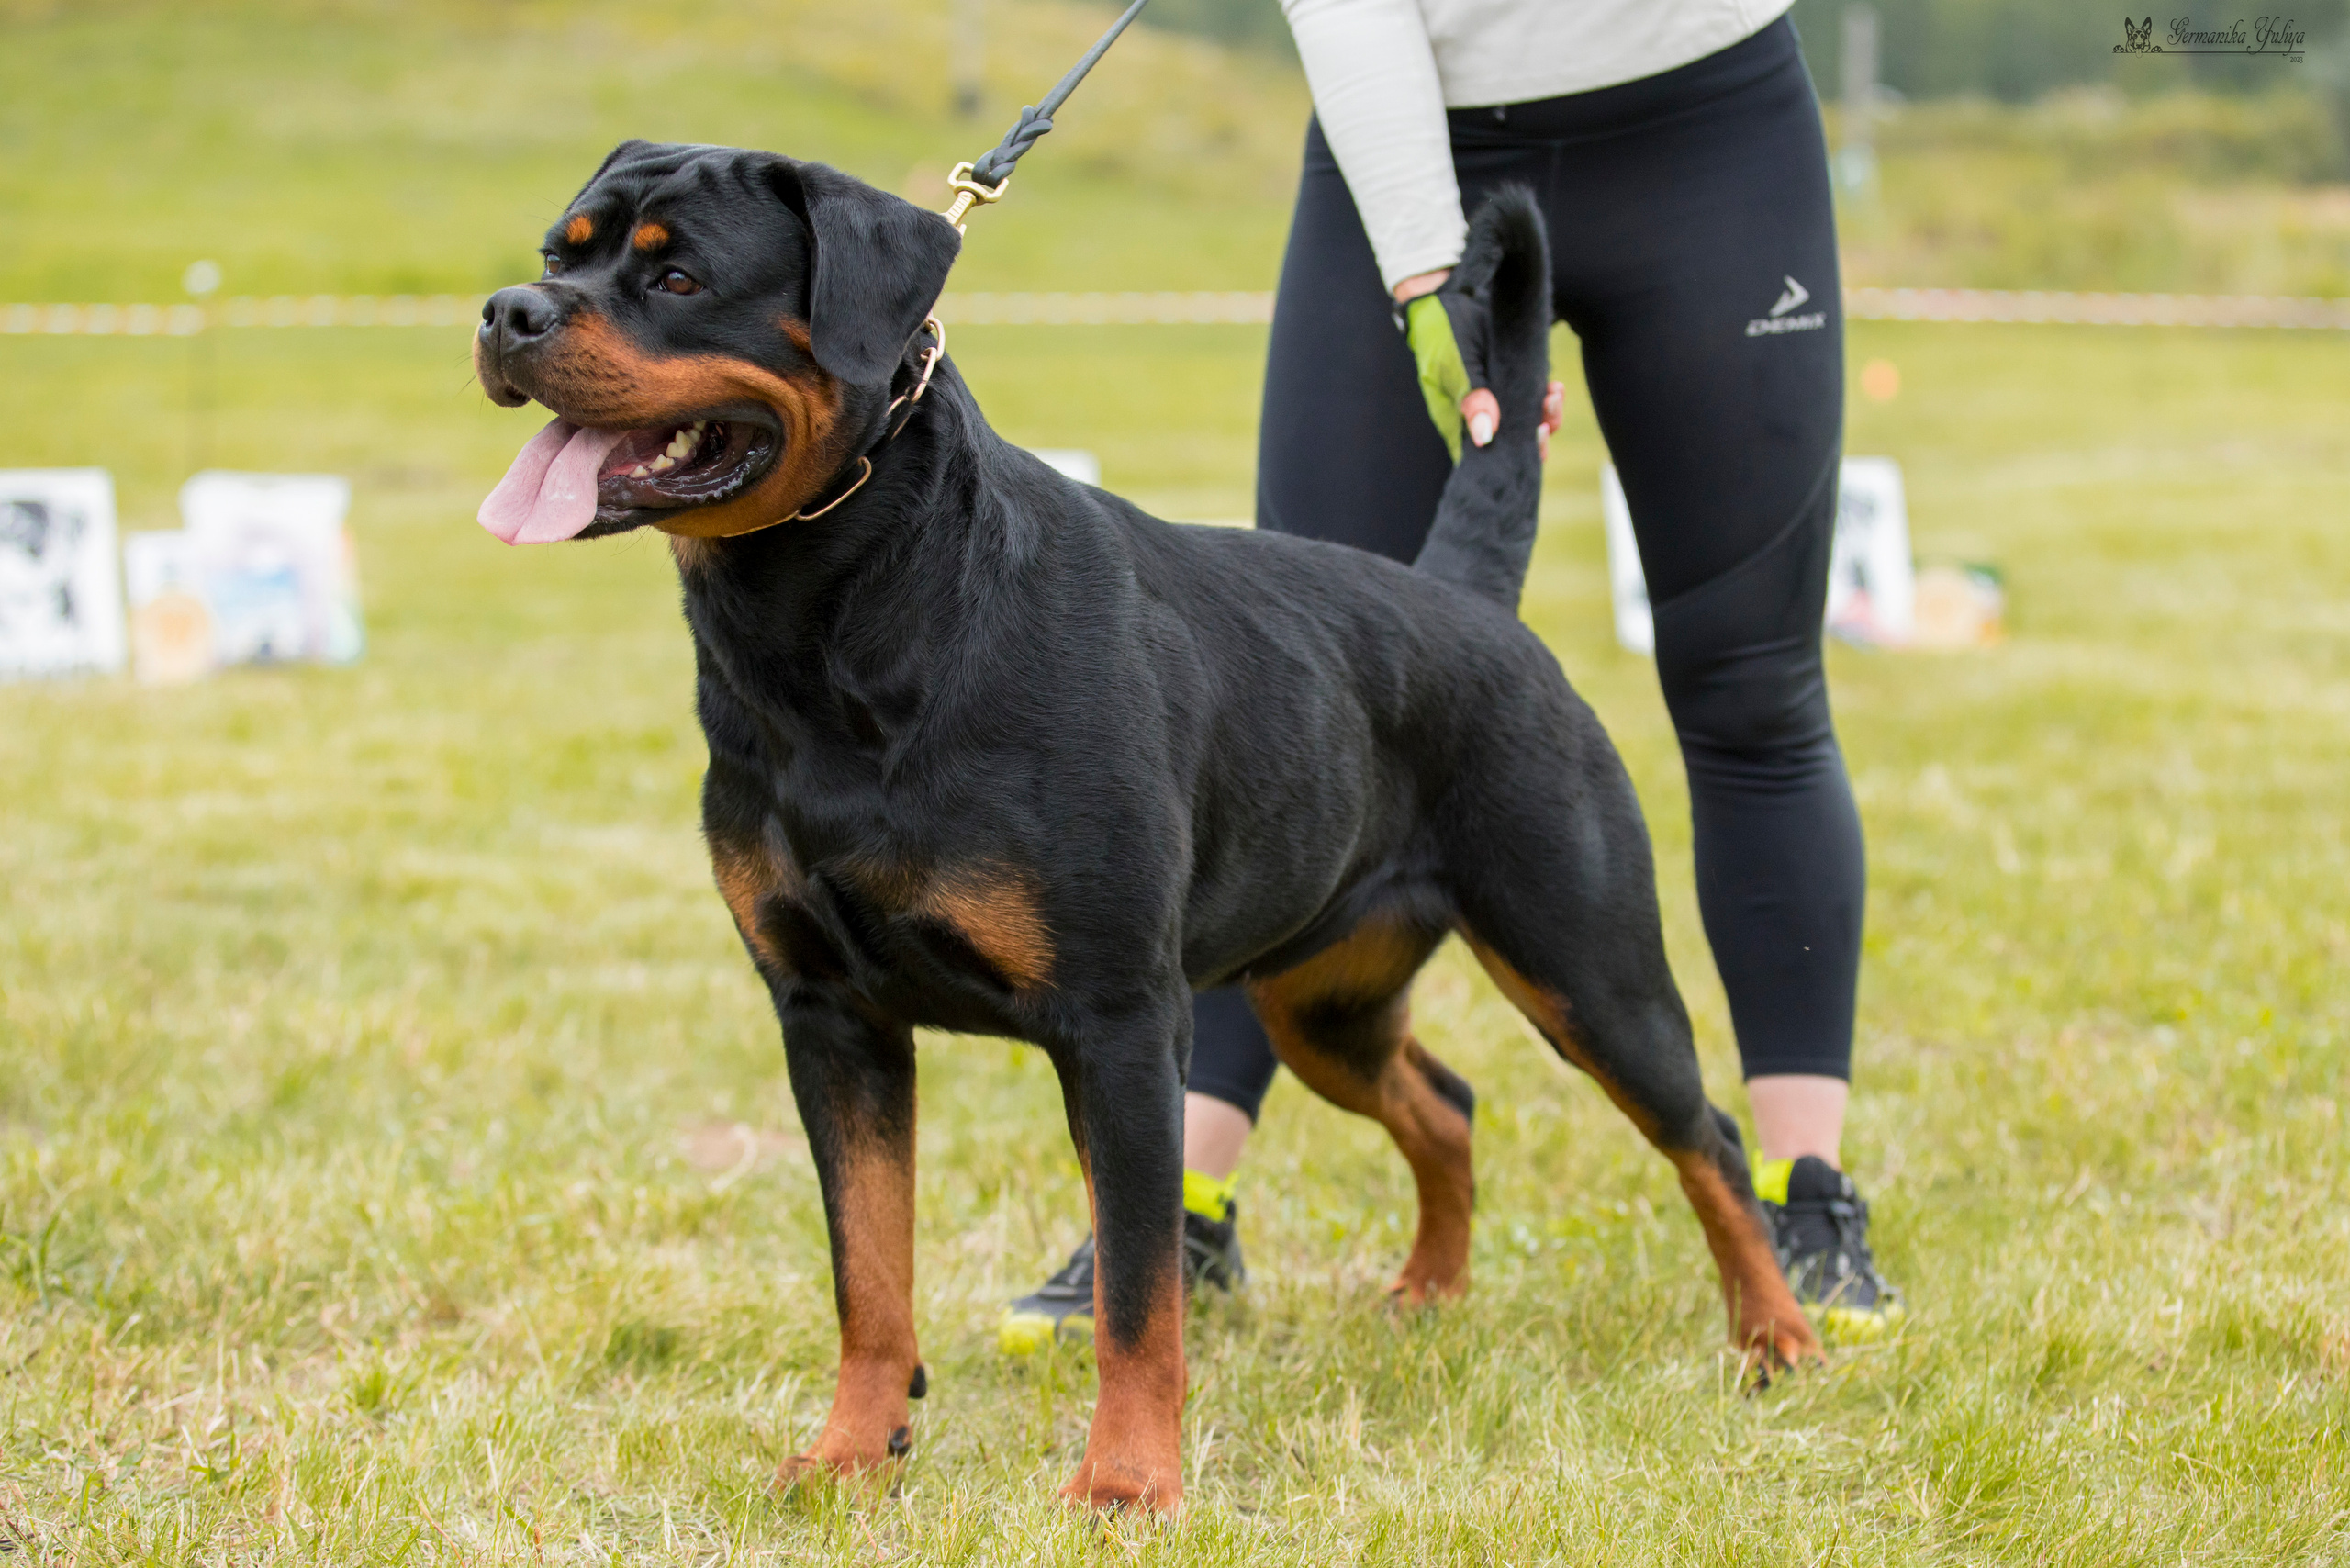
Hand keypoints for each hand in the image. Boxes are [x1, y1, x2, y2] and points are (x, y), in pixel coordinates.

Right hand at [1395, 269, 1566, 461]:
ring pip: (1528, 421)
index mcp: (1458, 421)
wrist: (1449, 293)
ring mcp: (1498, 397)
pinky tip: (1555, 386)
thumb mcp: (1455, 365)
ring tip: (1554, 395)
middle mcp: (1479, 415)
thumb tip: (1486, 437)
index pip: (1484, 457)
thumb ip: (1471, 400)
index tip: (1531, 443)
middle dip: (1536, 437)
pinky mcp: (1512, 379)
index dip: (1510, 458)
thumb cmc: (1441, 332)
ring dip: (1547, 415)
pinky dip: (1547, 396)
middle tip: (1546, 425)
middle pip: (1513, 443)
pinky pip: (1533, 398)